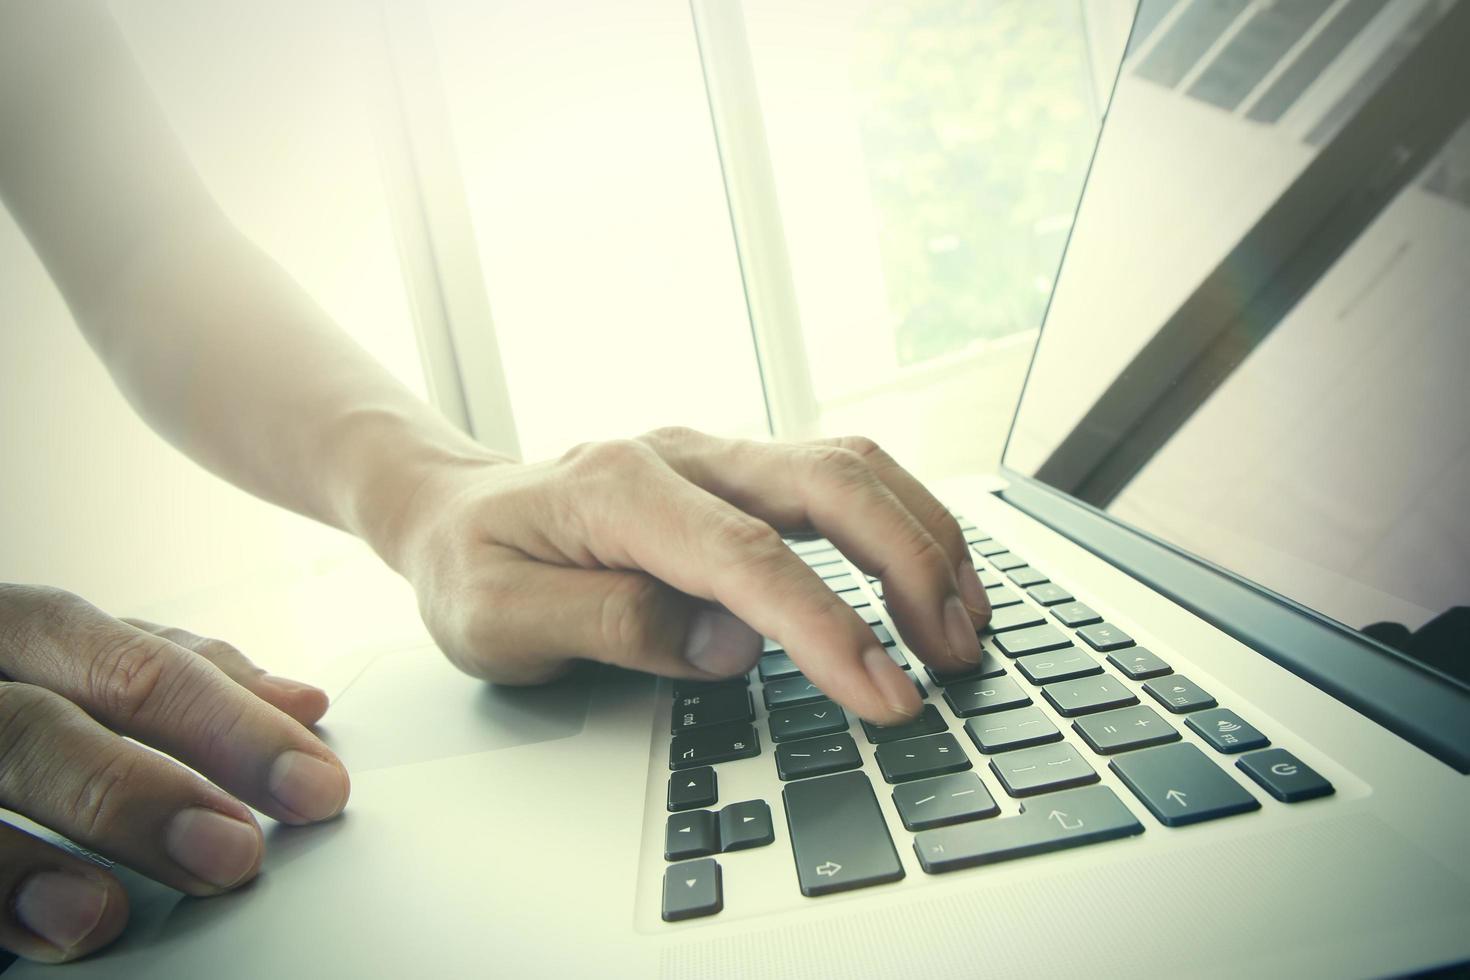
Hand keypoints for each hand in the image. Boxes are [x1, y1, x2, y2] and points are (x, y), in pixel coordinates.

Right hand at [0, 586, 348, 962]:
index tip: (319, 787)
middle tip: (234, 857)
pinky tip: (23, 941)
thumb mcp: (72, 661)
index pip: (140, 666)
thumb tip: (301, 705)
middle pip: (41, 729)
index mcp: (25, 628)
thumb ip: (172, 678)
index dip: (232, 727)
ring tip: (97, 919)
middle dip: (139, 793)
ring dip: (22, 865)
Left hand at [383, 428, 990, 723]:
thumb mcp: (499, 619)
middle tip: (955, 655)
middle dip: (909, 566)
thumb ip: (610, 624)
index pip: (745, 557)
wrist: (458, 510)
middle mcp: (681, 455)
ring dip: (922, 537)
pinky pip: (839, 479)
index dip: (826, 627)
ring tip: (966, 622)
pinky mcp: (740, 473)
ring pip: (850, 467)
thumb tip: (730, 644)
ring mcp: (716, 456)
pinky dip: (900, 523)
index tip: (885, 694)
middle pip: (827, 482)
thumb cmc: (475, 570)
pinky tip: (932, 577)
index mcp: (616, 488)